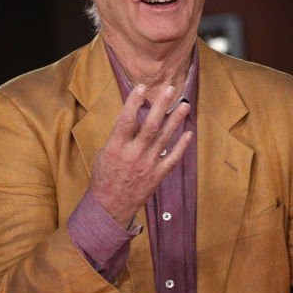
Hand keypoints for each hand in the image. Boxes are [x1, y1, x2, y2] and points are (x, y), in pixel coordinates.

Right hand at [91, 84, 192, 226]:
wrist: (110, 206)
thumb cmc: (104, 178)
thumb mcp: (104, 153)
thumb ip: (119, 138)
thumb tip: (132, 121)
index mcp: (116, 147)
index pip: (126, 119)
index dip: (134, 102)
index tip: (141, 87)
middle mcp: (134, 153)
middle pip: (151, 125)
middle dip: (161, 105)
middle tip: (170, 89)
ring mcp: (148, 164)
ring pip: (164, 138)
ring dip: (175, 120)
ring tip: (184, 105)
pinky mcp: (157, 175)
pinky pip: (172, 158)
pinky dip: (182, 146)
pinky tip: (188, 133)